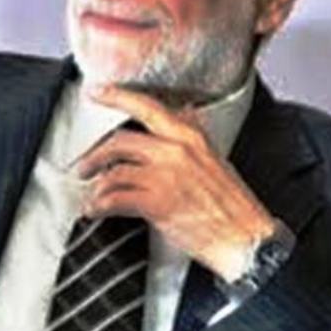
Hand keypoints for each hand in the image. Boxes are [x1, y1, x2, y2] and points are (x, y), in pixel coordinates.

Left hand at [76, 85, 275, 280]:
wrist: (246, 238)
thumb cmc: (232, 203)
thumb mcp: (214, 158)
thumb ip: (191, 138)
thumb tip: (176, 118)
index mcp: (191, 136)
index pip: (147, 106)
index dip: (117, 97)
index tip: (97, 93)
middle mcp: (176, 150)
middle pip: (121, 140)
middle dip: (95, 154)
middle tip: (84, 163)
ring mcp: (166, 175)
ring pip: (115, 169)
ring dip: (96, 183)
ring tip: (91, 192)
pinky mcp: (158, 203)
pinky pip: (116, 198)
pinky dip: (99, 205)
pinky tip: (96, 210)